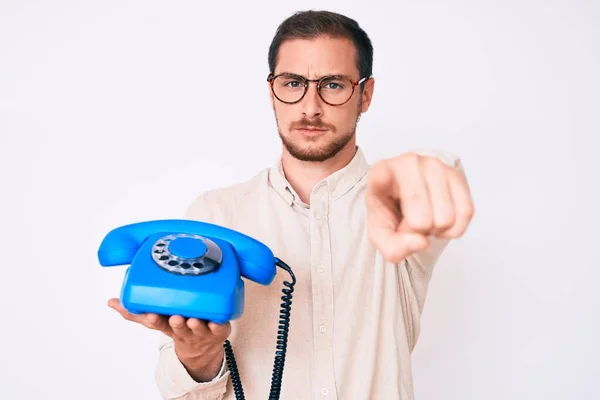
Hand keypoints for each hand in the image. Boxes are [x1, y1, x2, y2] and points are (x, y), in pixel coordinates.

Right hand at [107, 298, 229, 381]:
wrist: (201, 349)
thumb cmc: (178, 328)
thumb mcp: (156, 322)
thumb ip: (136, 312)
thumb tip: (111, 302)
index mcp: (168, 325)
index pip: (158, 323)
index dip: (155, 320)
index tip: (152, 316)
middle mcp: (184, 329)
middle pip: (179, 327)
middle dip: (177, 323)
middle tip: (175, 317)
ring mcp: (202, 331)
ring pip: (198, 327)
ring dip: (196, 324)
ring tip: (193, 318)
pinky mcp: (218, 330)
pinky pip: (219, 327)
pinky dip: (218, 325)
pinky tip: (217, 320)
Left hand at [365, 152, 473, 262]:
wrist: (404, 199)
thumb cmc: (389, 212)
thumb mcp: (381, 235)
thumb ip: (393, 248)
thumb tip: (422, 241)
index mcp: (380, 173)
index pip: (381, 176)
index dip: (382, 180)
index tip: (380, 179)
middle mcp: (407, 163)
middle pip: (421, 219)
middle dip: (417, 232)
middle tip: (410, 222)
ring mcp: (434, 165)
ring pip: (446, 217)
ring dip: (437, 229)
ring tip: (425, 217)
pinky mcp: (455, 174)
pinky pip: (466, 212)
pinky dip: (454, 227)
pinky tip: (440, 219)